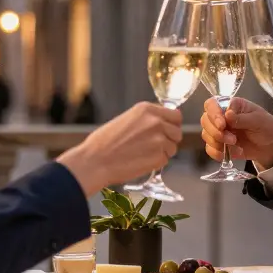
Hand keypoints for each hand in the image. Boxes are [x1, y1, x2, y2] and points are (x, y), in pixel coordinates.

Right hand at [58, 102, 182, 194]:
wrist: (95, 160)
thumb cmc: (104, 141)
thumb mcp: (126, 119)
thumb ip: (146, 119)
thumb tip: (162, 122)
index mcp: (147, 109)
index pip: (175, 115)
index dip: (171, 124)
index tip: (166, 130)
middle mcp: (156, 122)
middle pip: (177, 132)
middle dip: (169, 139)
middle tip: (154, 146)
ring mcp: (159, 140)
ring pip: (172, 147)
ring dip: (163, 152)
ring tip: (143, 154)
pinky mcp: (158, 157)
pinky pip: (165, 160)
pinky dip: (156, 163)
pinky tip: (140, 161)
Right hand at [200, 98, 272, 167]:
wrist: (269, 146)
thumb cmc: (265, 126)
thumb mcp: (258, 120)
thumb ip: (242, 118)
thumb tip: (227, 114)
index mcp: (230, 105)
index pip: (211, 104)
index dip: (213, 114)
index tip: (222, 125)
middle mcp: (220, 116)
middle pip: (205, 120)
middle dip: (216, 132)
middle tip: (232, 139)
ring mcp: (218, 130)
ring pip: (206, 134)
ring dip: (218, 142)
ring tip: (236, 144)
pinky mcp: (219, 144)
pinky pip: (209, 148)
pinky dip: (217, 153)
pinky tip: (227, 154)